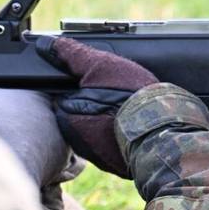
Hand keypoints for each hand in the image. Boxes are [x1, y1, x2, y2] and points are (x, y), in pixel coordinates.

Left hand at [36, 36, 156, 176]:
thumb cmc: (129, 96)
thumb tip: (46, 45)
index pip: (64, 98)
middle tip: (113, 95)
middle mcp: (77, 141)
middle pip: (79, 117)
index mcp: (67, 116)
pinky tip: (132, 124)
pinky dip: (119, 136)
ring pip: (96, 133)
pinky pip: (113, 147)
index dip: (78, 88)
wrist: (162, 129)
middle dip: (91, 106)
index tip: (94, 82)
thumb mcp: (99, 65)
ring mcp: (97, 156)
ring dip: (106, 122)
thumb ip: (72, 55)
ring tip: (126, 109)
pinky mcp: (116, 165)